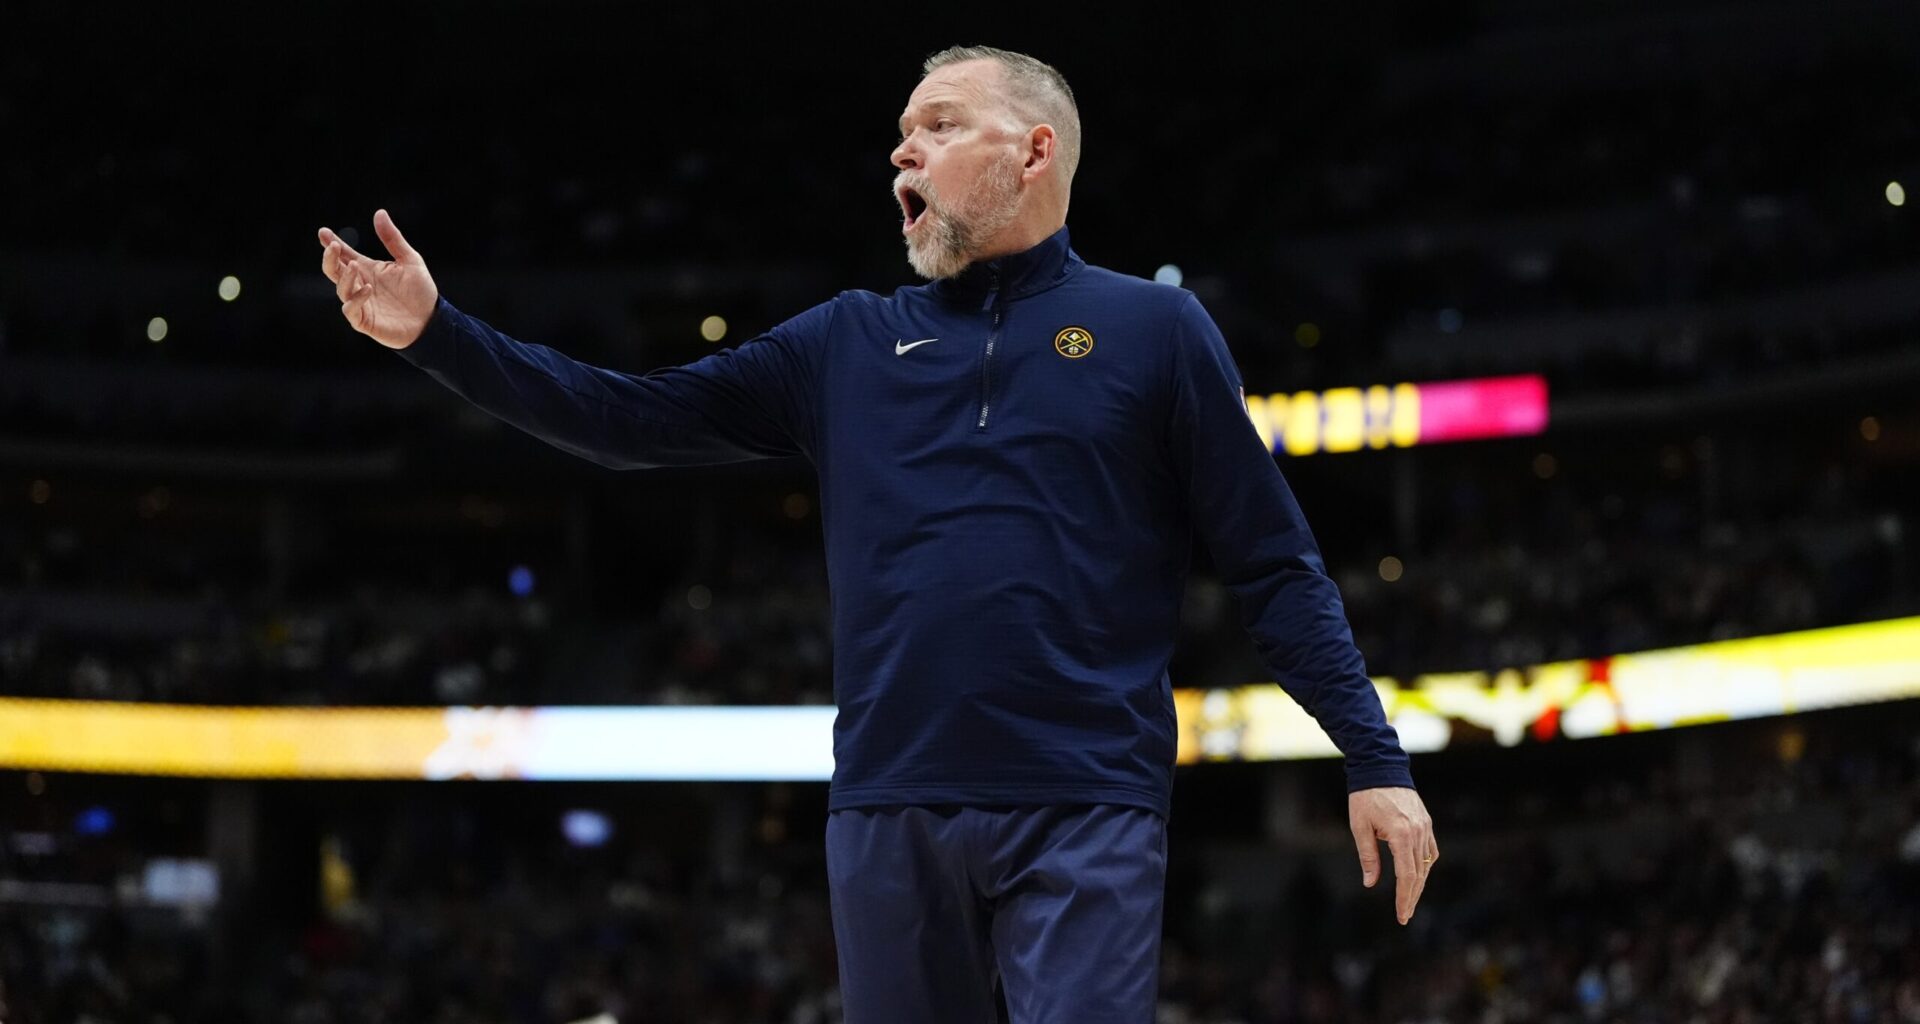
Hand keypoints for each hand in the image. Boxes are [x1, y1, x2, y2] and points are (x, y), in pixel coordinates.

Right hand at [317, 209, 438, 349]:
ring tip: (354, 266)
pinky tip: (368, 288)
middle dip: (330, 258)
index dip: (332, 243)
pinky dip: (356, 299)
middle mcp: (360, 285)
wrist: (432, 320)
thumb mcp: (410, 259)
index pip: (345, 255)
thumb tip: (379, 212)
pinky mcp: (365, 321)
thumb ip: (392, 238)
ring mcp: (361, 303)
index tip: (323, 232)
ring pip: (341, 289)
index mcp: (368, 269)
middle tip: (333, 246)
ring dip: (345, 277)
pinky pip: (351, 310)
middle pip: (334, 271)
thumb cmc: (420, 291)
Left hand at [1349, 786, 1436, 924]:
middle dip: (1412, 897)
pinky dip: (1425, 866)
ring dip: (1419, 884)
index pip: (1406, 876)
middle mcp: (1418, 832)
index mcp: (1401, 834)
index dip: (1404, 898)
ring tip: (1410, 901)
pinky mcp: (1426, 822)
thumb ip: (1368, 857)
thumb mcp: (1359, 827)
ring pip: (1426, 864)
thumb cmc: (1365, 797)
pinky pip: (1430, 850)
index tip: (1402, 915)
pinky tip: (1418, 876)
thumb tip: (1371, 883)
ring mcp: (1425, 827)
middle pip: (1419, 874)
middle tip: (1405, 916)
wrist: (1380, 768)